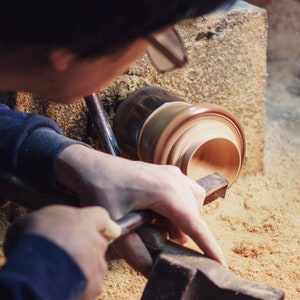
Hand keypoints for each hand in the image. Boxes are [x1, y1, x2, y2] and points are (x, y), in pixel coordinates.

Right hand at [4, 205, 120, 299]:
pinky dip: (78, 288)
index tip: (106, 229)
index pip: (102, 216)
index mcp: (84, 220)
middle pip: (97, 243)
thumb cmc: (33, 239)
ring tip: (58, 275)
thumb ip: (44, 226)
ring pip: (94, 266)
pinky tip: (59, 288)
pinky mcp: (94, 287)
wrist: (39, 269)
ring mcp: (98, 265)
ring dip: (81, 270)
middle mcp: (96, 241)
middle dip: (85, 249)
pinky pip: (88, 287)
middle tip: (64, 256)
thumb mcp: (30, 222)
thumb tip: (34, 234)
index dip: (102, 223)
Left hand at [56, 144, 226, 274]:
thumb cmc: (101, 190)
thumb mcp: (116, 225)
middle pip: (194, 215)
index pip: (195, 225)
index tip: (221, 264)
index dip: (209, 247)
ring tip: (157, 224)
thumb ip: (136, 253)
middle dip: (182, 232)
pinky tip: (157, 211)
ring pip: (192, 203)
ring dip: (180, 218)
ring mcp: (172, 173)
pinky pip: (184, 192)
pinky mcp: (166, 172)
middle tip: (159, 238)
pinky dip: (177, 206)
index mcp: (167, 192)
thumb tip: (154, 271)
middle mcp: (175, 180)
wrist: (91, 166)